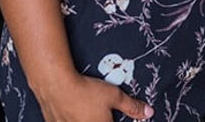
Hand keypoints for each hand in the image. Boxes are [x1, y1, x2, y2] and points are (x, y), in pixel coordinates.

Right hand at [34, 73, 152, 120]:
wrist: (56, 86)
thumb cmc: (85, 91)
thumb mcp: (114, 96)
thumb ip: (132, 107)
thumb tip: (148, 112)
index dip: (115, 120)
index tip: (112, 117)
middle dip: (101, 118)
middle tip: (99, 112)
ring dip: (85, 119)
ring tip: (85, 110)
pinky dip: (72, 120)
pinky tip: (72, 112)